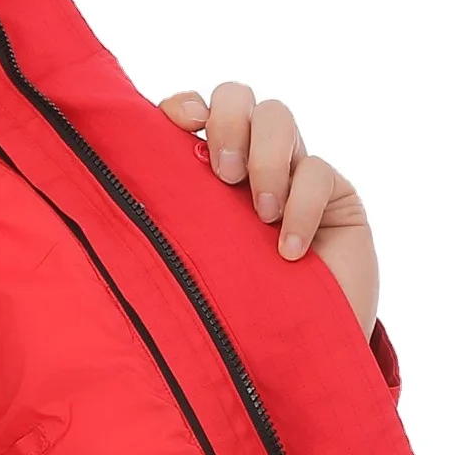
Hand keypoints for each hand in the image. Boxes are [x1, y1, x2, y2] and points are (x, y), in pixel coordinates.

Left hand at [159, 83, 378, 338]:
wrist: (293, 359)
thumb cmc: (230, 316)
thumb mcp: (189, 265)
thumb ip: (167, 222)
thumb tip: (116, 196)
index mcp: (203, 172)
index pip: (192, 110)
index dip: (185, 104)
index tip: (176, 123)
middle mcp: (247, 162)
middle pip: (237, 95)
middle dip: (227, 122)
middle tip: (222, 174)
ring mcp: (293, 173)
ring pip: (278, 116)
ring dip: (265, 159)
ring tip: (259, 216)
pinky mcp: (338, 195)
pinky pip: (319, 171)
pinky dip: (302, 206)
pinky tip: (288, 250)